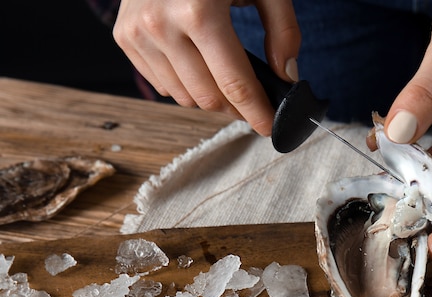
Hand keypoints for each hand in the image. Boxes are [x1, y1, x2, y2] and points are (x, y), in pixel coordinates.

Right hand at [112, 0, 300, 135]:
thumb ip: (282, 30)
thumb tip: (287, 76)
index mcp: (200, 12)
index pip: (234, 83)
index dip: (256, 112)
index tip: (270, 129)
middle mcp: (162, 25)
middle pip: (208, 98)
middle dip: (235, 106)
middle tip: (252, 99)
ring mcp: (138, 33)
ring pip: (183, 97)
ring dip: (210, 96)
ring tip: (224, 75)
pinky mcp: (124, 36)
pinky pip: (161, 84)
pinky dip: (184, 83)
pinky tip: (196, 61)